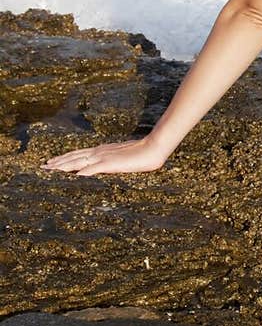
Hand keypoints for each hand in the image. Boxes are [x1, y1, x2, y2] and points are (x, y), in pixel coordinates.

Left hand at [39, 136, 165, 177]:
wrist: (153, 148)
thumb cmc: (142, 153)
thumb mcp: (123, 158)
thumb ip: (113, 162)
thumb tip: (105, 166)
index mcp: (102, 150)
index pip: (78, 153)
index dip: (64, 157)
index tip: (52, 161)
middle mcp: (99, 152)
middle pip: (73, 157)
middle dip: (57, 162)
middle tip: (43, 166)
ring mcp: (103, 157)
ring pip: (77, 161)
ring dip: (63, 166)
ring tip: (50, 170)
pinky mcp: (110, 164)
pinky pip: (92, 169)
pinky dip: (81, 172)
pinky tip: (73, 177)